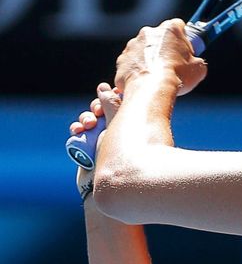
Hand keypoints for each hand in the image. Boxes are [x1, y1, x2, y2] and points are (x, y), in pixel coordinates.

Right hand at [70, 83, 121, 199]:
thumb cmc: (125, 154)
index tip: (110, 95)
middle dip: (97, 107)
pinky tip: (77, 129)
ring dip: (86, 117)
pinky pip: (79, 133)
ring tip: (88, 124)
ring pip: (90, 120)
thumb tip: (104, 86)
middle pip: (103, 109)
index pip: (119, 103)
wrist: (115, 186)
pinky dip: (77, 128)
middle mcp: (118, 130)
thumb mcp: (120, 124)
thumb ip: (113, 105)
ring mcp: (103, 140)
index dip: (111, 97)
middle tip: (99, 113)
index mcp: (133, 123)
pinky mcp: (89, 149)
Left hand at [114, 19, 206, 95]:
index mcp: (170, 29)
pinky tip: (145, 81)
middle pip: (158, 37)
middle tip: (171, 64)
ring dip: (149, 58)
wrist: (152, 90)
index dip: (183, 38)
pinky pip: (131, 63)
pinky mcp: (122, 60)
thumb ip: (197, 61)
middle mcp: (149, 32)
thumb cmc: (177, 76)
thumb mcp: (199, 68)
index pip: (179, 25)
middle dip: (164, 48)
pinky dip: (137, 70)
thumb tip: (195, 65)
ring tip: (156, 76)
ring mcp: (133, 45)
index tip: (184, 49)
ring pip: (143, 49)